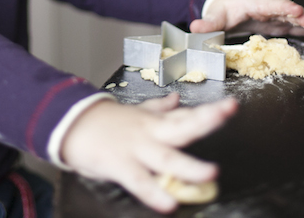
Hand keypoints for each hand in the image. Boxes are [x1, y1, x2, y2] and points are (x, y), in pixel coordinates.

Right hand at [60, 95, 237, 212]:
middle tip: (226, 113)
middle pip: (182, 126)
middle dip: (206, 120)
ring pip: (167, 157)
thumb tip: (177, 99)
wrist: (71, 123)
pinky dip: (154, 192)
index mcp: (155, 122)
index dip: (210, 112)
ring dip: (189, 166)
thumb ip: (159, 109)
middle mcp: (150, 133)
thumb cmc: (106, 122)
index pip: (187, 115)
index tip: (232, 106)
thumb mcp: (135, 113)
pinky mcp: (120, 165)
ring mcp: (136, 149)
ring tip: (210, 173)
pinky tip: (169, 203)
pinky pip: (140, 181)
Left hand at [190, 0, 303, 36]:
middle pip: (290, 10)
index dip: (284, 7)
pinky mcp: (284, 22)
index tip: (296, 11)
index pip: (271, 4)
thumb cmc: (226, 6)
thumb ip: (209, 23)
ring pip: (302, 16)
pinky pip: (303, 26)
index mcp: (256, 2)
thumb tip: (195, 28)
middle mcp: (272, 6)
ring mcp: (281, 14)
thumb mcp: (216, 15)